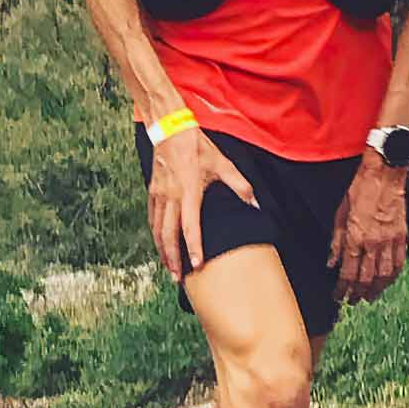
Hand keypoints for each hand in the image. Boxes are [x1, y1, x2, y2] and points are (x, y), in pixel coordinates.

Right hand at [147, 128, 256, 282]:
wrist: (170, 129)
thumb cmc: (196, 146)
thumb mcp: (222, 163)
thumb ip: (239, 185)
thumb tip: (255, 203)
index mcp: (189, 190)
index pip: (190, 225)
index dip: (194, 247)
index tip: (196, 265)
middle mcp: (171, 196)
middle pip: (169, 234)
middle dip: (173, 258)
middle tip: (178, 278)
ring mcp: (159, 195)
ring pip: (158, 229)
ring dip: (163, 251)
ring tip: (169, 268)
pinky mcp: (153, 192)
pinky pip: (152, 219)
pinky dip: (156, 235)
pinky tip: (160, 244)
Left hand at [327, 151, 408, 303]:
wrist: (384, 175)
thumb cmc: (359, 190)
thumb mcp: (339, 214)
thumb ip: (336, 242)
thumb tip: (331, 263)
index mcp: (355, 238)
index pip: (347, 273)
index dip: (342, 288)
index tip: (338, 296)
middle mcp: (373, 243)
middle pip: (365, 278)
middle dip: (357, 293)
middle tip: (352, 301)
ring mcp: (390, 241)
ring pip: (384, 276)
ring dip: (376, 290)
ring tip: (369, 297)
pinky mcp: (402, 237)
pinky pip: (399, 263)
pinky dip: (393, 277)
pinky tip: (387, 282)